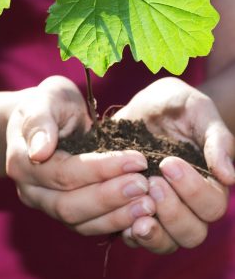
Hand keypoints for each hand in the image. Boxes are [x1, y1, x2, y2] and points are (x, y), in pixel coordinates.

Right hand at [6, 75, 154, 234]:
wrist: (49, 116)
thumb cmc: (51, 102)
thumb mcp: (47, 98)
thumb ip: (40, 121)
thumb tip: (39, 152)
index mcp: (22, 161)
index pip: (64, 173)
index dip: (101, 169)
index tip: (137, 160)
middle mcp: (30, 190)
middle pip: (70, 206)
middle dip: (110, 197)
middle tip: (145, 185)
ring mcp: (46, 204)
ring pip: (79, 222)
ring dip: (116, 216)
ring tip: (148, 204)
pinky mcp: (66, 211)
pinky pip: (89, 226)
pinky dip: (115, 223)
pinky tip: (141, 215)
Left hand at [114, 77, 234, 251]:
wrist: (145, 105)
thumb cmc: (176, 104)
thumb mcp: (197, 110)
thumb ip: (217, 139)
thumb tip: (230, 176)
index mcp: (208, 182)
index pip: (212, 205)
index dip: (193, 190)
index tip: (168, 163)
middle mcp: (187, 202)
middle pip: (192, 232)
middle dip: (172, 211)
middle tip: (151, 181)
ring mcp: (161, 209)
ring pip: (168, 242)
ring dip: (154, 232)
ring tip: (136, 213)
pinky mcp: (134, 209)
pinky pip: (137, 237)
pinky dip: (131, 234)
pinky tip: (122, 220)